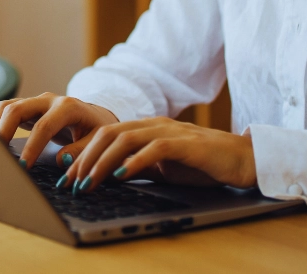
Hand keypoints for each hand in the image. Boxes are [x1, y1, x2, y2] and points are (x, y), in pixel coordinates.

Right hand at [0, 92, 119, 171]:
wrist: (95, 116)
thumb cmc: (96, 130)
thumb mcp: (97, 141)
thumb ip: (82, 151)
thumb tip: (61, 161)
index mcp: (68, 107)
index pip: (44, 127)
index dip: (32, 147)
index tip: (23, 167)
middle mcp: (48, 100)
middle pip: (17, 109)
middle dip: (3, 132)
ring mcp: (36, 102)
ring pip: (7, 107)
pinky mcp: (27, 108)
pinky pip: (6, 111)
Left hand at [62, 116, 256, 193]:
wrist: (242, 159)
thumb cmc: (202, 164)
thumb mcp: (161, 168)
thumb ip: (136, 167)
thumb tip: (104, 178)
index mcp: (145, 128)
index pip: (104, 136)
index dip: (81, 154)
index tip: (64, 175)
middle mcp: (153, 125)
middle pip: (108, 134)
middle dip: (84, 159)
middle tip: (70, 182)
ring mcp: (170, 131)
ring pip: (125, 139)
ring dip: (101, 162)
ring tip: (88, 182)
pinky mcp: (187, 143)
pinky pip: (154, 148)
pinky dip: (134, 161)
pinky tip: (120, 175)